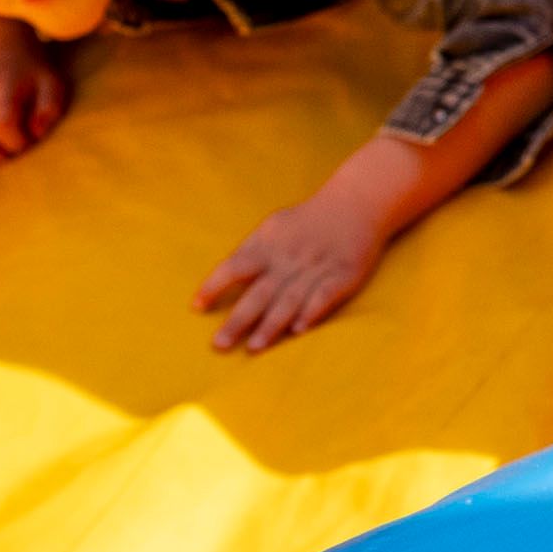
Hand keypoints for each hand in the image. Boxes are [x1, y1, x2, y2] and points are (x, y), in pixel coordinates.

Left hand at [198, 180, 393, 352]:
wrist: (355, 203)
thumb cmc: (307, 220)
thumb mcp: (273, 227)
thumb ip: (250, 251)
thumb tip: (224, 277)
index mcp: (268, 246)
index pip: (235, 266)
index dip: (214, 285)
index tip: (197, 306)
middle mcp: (289, 259)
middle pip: (260, 292)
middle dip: (239, 320)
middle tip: (219, 345)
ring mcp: (316, 267)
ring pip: (290, 299)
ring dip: (271, 325)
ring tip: (254, 347)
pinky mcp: (343, 275)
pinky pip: (325, 296)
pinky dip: (311, 312)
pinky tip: (298, 331)